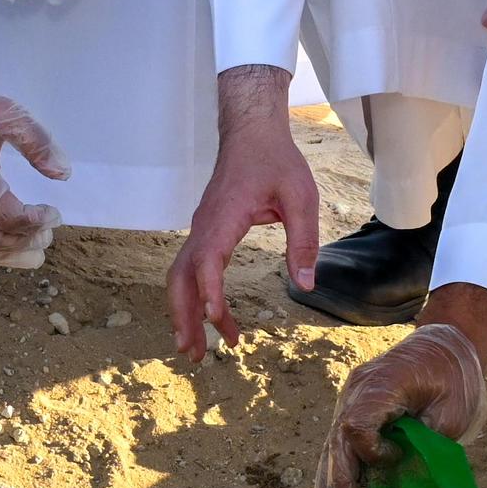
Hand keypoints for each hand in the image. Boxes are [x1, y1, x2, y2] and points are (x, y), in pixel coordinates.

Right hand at [167, 64, 326, 354]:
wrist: (251, 132)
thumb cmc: (276, 160)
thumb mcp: (301, 197)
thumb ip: (303, 241)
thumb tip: (305, 286)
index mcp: (225, 217)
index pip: (208, 260)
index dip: (209, 291)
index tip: (216, 320)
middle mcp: (204, 226)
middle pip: (181, 276)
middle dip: (184, 317)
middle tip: (194, 355)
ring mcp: (200, 229)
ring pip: (181, 276)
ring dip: (185, 313)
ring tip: (197, 349)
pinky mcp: (205, 231)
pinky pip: (192, 269)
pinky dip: (195, 297)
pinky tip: (211, 319)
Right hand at [317, 311, 486, 487]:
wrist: (443, 344)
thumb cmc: (452, 375)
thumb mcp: (452, 408)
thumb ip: (429, 441)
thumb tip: (407, 478)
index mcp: (380, 383)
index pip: (357, 426)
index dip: (372, 452)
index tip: (397, 459)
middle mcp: (356, 391)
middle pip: (338, 440)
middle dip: (339, 483)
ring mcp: (350, 399)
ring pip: (332, 445)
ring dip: (329, 483)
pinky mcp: (353, 409)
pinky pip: (339, 443)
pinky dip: (334, 471)